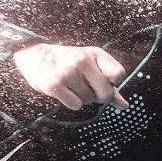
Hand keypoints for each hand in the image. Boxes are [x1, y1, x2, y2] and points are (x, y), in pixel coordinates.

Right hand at [11, 42, 128, 109]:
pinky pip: (75, 105)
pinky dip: (71, 103)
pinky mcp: (55, 84)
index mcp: (95, 53)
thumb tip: (124, 106)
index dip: (113, 83)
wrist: (36, 56)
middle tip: (86, 88)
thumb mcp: (92, 66)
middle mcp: (83, 60)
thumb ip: (110, 86)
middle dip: (99, 96)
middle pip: (106, 93)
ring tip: (71, 85)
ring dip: (82, 98)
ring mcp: (68, 71)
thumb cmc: (69, 62)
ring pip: (89, 101)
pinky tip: (64, 91)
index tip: (102, 80)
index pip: (118, 74)